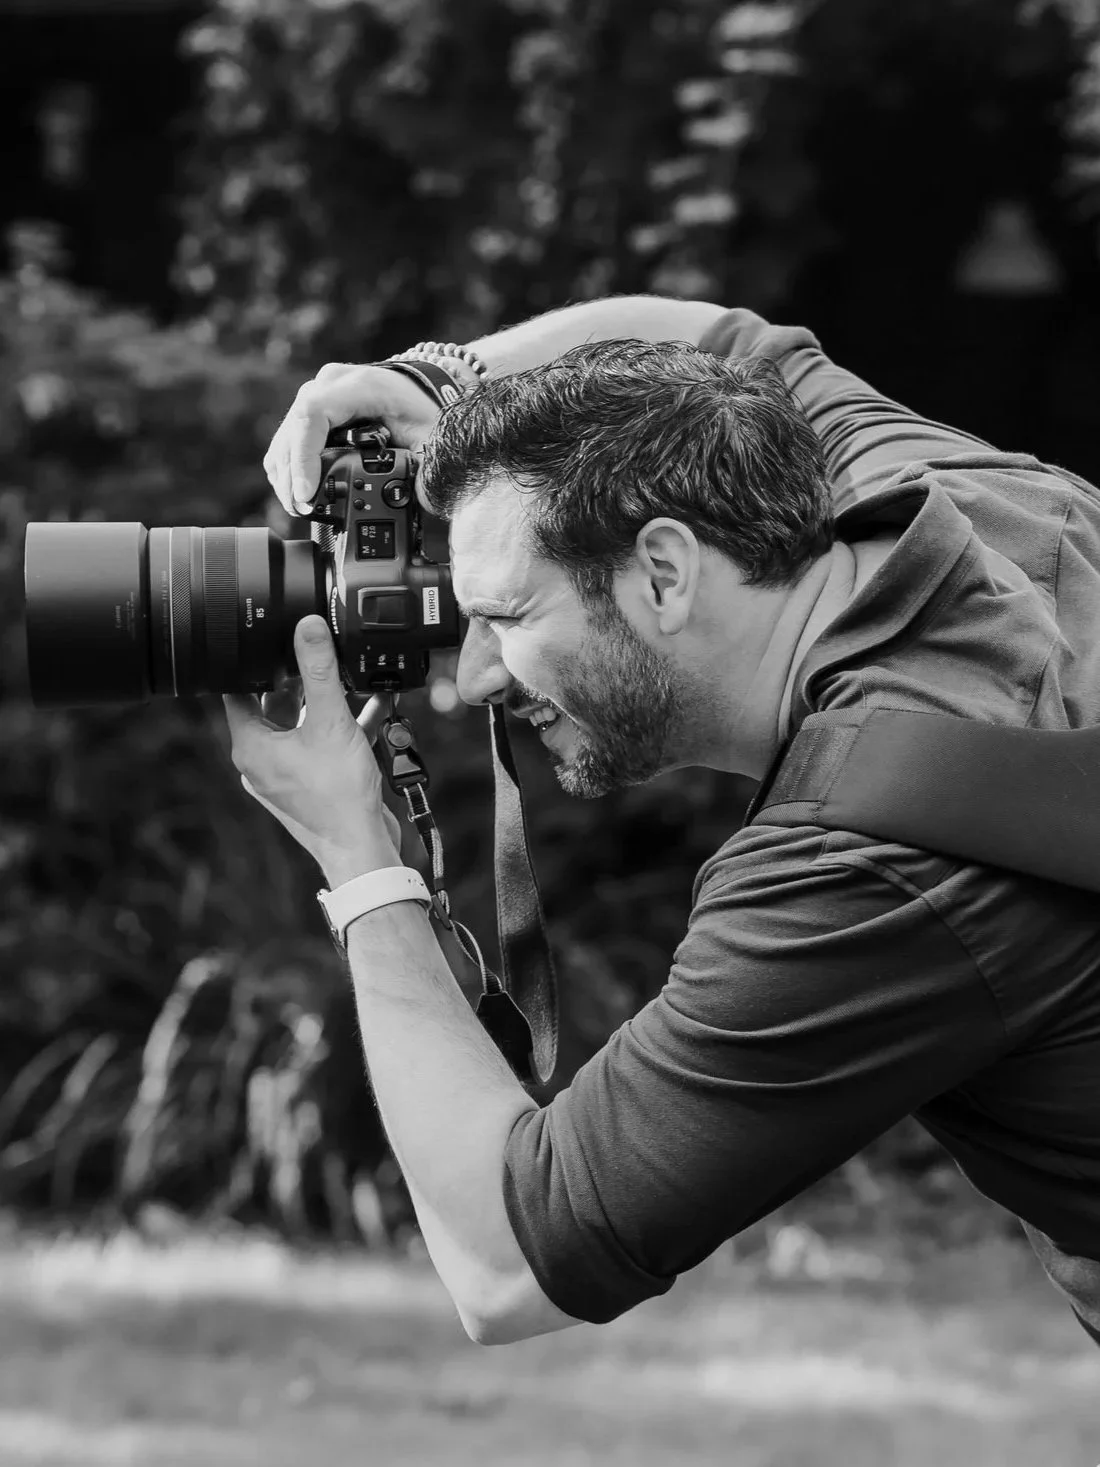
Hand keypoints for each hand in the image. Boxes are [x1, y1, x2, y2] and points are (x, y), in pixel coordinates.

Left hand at [224, 615, 403, 886]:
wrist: (362, 848)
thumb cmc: (338, 796)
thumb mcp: (330, 722)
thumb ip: (319, 671)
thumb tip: (308, 628)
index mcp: (251, 746)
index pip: (235, 691)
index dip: (251, 661)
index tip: (270, 638)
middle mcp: (262, 762)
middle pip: (270, 705)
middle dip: (295, 678)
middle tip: (314, 652)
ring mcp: (286, 775)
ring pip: (299, 725)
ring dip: (324, 701)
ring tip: (347, 675)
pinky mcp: (312, 785)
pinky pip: (323, 744)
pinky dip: (344, 724)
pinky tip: (374, 706)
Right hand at [263, 362, 441, 515]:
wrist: (418, 391)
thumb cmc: (424, 411)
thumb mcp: (432, 436)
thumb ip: (424, 463)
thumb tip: (416, 499)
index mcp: (361, 386)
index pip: (314, 413)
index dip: (304, 455)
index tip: (307, 493)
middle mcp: (332, 384)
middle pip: (294, 428)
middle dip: (292, 475)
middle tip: (301, 509)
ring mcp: (318, 394)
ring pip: (285, 436)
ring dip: (286, 475)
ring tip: (300, 507)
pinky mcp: (311, 410)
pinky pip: (288, 439)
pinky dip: (289, 468)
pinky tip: (300, 492)